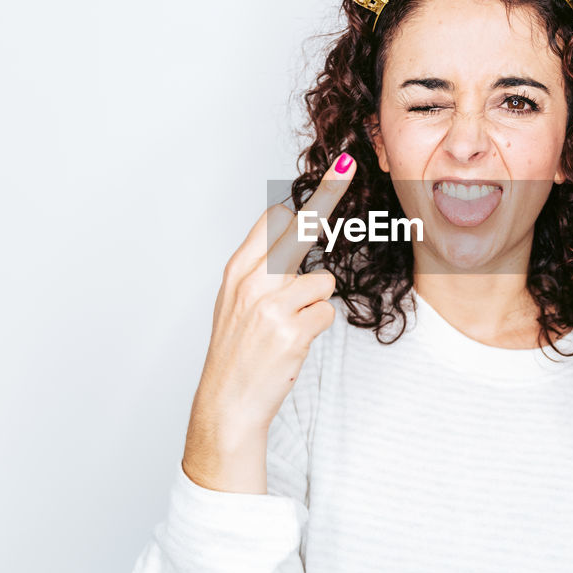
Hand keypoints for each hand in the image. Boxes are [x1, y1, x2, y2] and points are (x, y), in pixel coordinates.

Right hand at [183, 153, 356, 491]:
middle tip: (345, 169)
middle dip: (326, 199)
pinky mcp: (290, 330)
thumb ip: (261, 268)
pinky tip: (294, 344)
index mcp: (237, 272)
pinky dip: (317, 328)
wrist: (227, 403)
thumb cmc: (237, 354)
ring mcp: (270, 305)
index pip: (273, 221)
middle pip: (298, 230)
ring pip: (321, 282)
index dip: (309, 197)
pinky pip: (326, 313)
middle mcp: (251, 282)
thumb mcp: (236, 303)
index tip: (336, 170)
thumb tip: (289, 232)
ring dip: (315, 305)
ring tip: (289, 328)